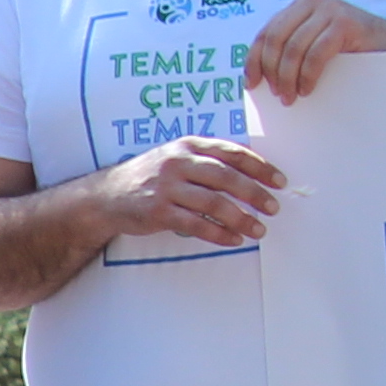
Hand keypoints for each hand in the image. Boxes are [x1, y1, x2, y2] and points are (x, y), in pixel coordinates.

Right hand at [86, 133, 284, 251]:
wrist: (105, 196)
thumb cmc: (149, 178)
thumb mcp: (176, 158)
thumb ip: (207, 161)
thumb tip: (250, 175)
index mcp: (188, 145)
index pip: (232, 153)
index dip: (260, 167)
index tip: (280, 181)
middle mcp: (178, 163)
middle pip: (227, 178)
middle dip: (255, 194)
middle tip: (273, 208)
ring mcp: (166, 188)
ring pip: (214, 203)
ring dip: (241, 218)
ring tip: (258, 230)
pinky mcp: (157, 212)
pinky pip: (196, 224)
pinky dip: (218, 234)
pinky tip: (233, 240)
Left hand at [243, 0, 385, 103]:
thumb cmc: (349, 49)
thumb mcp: (313, 44)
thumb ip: (290, 48)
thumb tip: (257, 76)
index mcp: (299, 6)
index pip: (266, 33)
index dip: (254, 61)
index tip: (252, 84)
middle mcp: (312, 2)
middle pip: (276, 40)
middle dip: (272, 71)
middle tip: (277, 95)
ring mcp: (330, 10)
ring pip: (293, 49)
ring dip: (288, 78)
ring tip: (291, 97)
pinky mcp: (346, 23)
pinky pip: (315, 54)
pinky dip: (307, 76)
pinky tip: (307, 90)